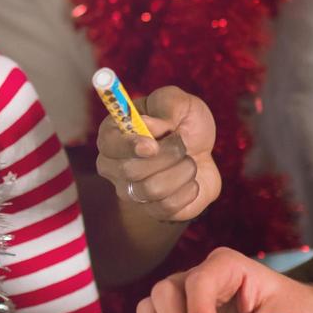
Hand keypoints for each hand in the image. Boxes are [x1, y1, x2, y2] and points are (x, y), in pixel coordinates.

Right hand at [96, 85, 220, 222]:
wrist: (203, 150)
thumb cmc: (183, 122)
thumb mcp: (179, 102)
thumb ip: (166, 105)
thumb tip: (148, 125)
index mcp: (113, 134)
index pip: (108, 144)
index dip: (128, 146)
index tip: (152, 145)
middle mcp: (114, 166)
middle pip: (130, 170)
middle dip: (166, 155)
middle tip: (181, 143)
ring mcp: (131, 191)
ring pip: (152, 189)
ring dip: (182, 171)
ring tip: (188, 160)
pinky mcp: (152, 210)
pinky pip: (168, 207)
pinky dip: (188, 190)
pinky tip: (191, 180)